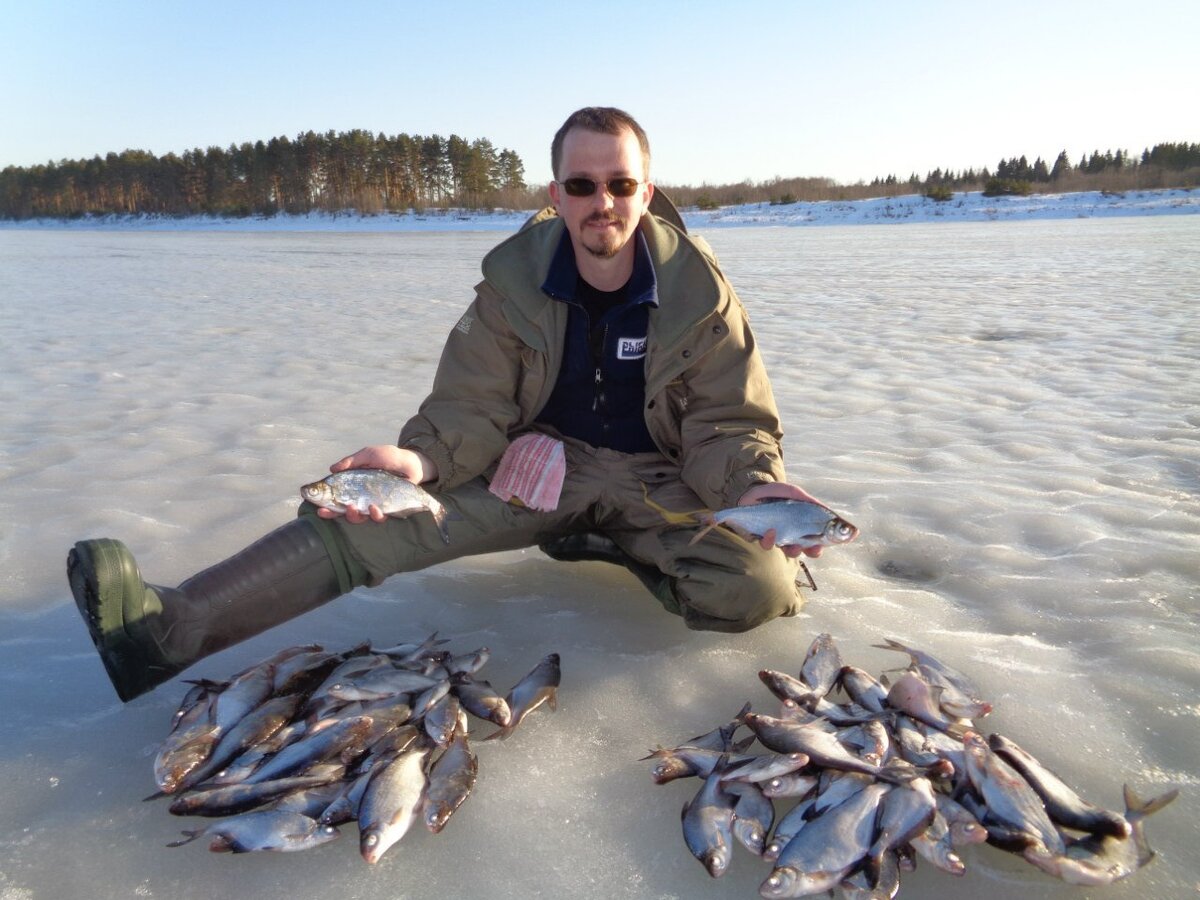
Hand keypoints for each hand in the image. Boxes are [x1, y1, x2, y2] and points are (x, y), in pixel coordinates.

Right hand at [316, 445, 437, 523]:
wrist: (412, 463)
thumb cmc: (389, 457)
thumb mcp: (368, 454)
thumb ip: (351, 461)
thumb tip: (331, 469)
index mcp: (353, 485)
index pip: (335, 497)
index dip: (326, 505)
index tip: (317, 507)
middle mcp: (361, 497)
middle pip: (342, 511)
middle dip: (333, 514)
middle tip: (326, 512)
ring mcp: (374, 504)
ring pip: (358, 518)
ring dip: (352, 516)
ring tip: (353, 508)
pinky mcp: (388, 509)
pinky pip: (378, 518)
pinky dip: (374, 515)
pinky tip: (374, 508)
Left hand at [737, 481, 823, 558]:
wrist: (753, 489)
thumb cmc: (776, 493)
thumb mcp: (794, 493)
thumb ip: (809, 501)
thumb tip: (826, 510)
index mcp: (801, 527)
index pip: (815, 540)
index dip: (822, 543)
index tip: (828, 542)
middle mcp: (790, 535)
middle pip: (806, 549)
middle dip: (812, 551)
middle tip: (815, 549)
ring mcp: (776, 538)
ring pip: (787, 551)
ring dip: (794, 550)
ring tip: (796, 545)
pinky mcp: (760, 539)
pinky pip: (767, 545)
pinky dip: (770, 540)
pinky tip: (771, 531)